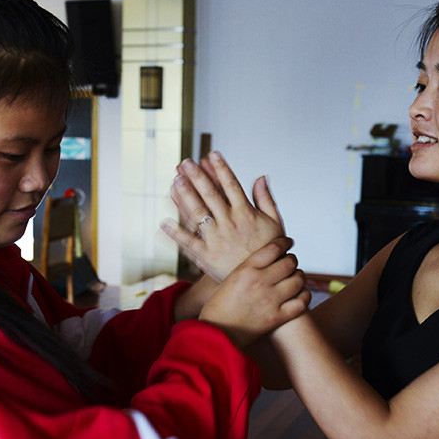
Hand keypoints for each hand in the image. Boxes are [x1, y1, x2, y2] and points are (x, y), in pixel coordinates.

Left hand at [162, 152, 284, 281]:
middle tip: (185, 162)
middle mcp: (230, 223)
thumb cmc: (270, 252)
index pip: (231, 184)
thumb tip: (260, 177)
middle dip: (197, 176)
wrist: (264, 283)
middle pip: (210, 194)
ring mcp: (217, 239)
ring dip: (185, 196)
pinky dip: (175, 233)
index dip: (221, 168)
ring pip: (197, 213)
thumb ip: (266, 199)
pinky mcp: (207, 256)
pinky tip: (163, 222)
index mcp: (246, 213)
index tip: (211, 155)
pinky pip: (188, 242)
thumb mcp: (275, 223)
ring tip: (175, 181)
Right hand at [199, 237, 310, 348]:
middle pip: (289, 263)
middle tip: (291, 263)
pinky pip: (301, 302)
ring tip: (296, 277)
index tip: (288, 242)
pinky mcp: (276, 318)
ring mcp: (270, 300)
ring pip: (298, 280)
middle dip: (292, 261)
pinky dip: (304, 295)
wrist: (215, 332)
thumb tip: (268, 258)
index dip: (284, 243)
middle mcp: (259, 281)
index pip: (274, 248)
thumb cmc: (219, 306)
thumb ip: (249, 268)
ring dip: (300, 276)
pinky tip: (301, 294)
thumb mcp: (230, 279)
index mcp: (245, 269)